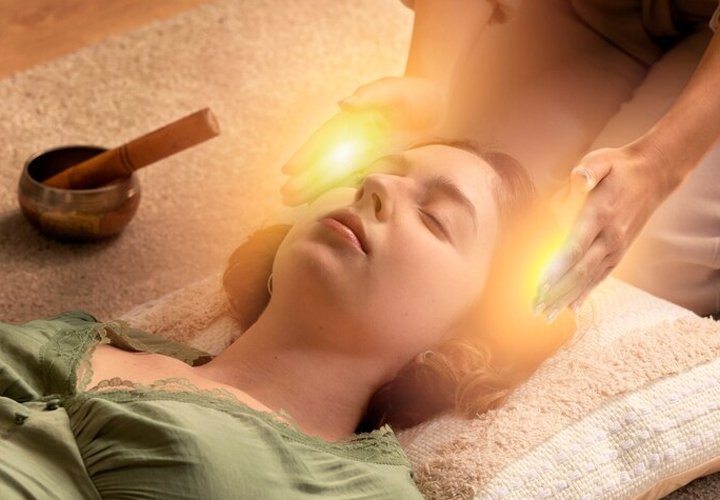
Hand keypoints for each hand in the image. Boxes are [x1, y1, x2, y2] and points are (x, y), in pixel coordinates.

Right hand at [281, 76, 443, 205]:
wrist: (451, 110)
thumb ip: (374, 95)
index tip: (290, 170)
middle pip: (325, 161)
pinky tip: (323, 206)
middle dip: (305, 178)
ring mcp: (368, 155)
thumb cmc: (422, 96)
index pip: (325, 141)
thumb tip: (344, 105)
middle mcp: (357, 140)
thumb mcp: (400, 90)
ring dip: (315, 189)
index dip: (307, 155)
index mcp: (356, 122)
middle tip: (286, 196)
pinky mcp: (382, 167)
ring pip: (335, 175)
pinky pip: (356, 184)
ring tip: (293, 202)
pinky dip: (339, 194)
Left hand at [533, 144, 677, 321]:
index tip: (539, 285)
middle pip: (579, 271)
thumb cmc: (619, 167)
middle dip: (555, 291)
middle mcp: (609, 237)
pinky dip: (585, 293)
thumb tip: (577, 178)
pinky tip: (572, 308)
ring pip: (589, 279)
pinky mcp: (619, 252)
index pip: (574, 247)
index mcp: (600, 215)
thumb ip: (588, 170)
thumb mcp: (602, 160)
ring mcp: (616, 247)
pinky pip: (601, 277)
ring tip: (546, 316)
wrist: (654, 174)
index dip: (556, 268)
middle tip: (534, 308)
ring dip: (566, 298)